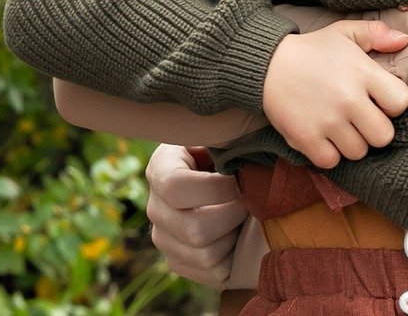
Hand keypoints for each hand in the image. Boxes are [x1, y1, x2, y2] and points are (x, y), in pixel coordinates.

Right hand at [145, 144, 246, 286]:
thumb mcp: (222, 136)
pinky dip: (234, 257)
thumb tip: (247, 154)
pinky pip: (211, 272)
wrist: (223, 174)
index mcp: (160, 170)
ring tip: (246, 215)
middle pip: (195, 228)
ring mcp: (164, 239)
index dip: (217, 188)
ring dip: (236, 235)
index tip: (242, 181)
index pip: (176, 188)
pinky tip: (238, 234)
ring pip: (206, 254)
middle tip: (252, 201)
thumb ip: (228, 141)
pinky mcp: (178, 262)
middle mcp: (155, 208)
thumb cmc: (229, 150)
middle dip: (234, 215)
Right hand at [262, 21, 407, 168]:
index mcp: (362, 73)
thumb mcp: (344, 32)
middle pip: (383, 136)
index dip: (393, 104)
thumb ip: (377, 33)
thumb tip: (404, 41)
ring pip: (359, 152)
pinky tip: (324, 138)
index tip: (379, 99)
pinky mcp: (305, 138)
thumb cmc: (312, 49)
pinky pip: (331, 161)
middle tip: (362, 119)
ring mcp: (327, 121)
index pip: (401, 102)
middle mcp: (348, 98)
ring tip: (341, 127)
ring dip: (353, 143)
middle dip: (376, 129)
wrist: (267, 64)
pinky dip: (329, 154)